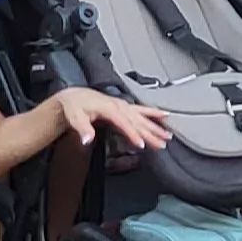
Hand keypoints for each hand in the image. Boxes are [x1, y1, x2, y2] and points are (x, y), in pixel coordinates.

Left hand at [55, 86, 176, 149]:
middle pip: (138, 121)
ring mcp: (123, 105)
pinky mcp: (124, 106)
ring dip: (156, 126)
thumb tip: (88, 140)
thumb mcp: (74, 117)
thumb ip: (82, 129)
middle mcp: (119, 106)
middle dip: (151, 133)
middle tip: (162, 143)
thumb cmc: (74, 107)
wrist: (74, 97)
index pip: (124, 122)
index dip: (133, 133)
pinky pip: (142, 110)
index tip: (141, 144)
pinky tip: (163, 115)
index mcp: (109, 108)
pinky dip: (154, 113)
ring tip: (167, 135)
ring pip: (143, 117)